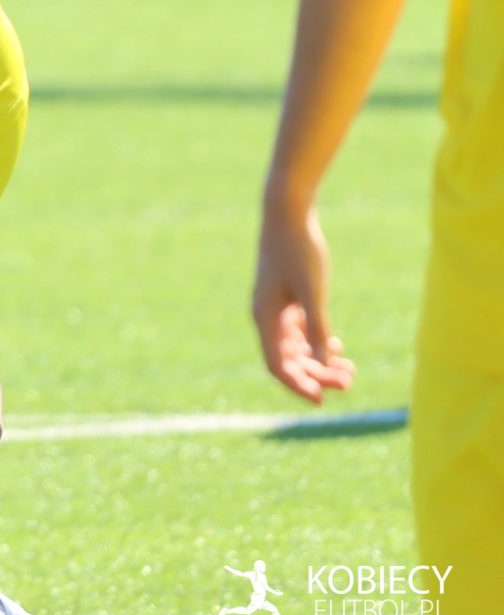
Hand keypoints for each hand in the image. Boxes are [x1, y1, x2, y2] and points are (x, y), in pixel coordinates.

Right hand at [252, 201, 355, 402]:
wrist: (288, 213)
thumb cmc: (299, 251)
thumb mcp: (313, 292)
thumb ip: (316, 328)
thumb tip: (321, 364)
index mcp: (265, 317)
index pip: (277, 365)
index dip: (298, 385)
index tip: (322, 401)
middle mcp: (266, 316)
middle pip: (289, 360)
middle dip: (317, 374)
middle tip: (350, 380)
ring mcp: (275, 306)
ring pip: (295, 347)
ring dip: (319, 361)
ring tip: (349, 367)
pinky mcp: (285, 295)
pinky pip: (297, 331)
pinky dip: (315, 342)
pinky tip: (336, 343)